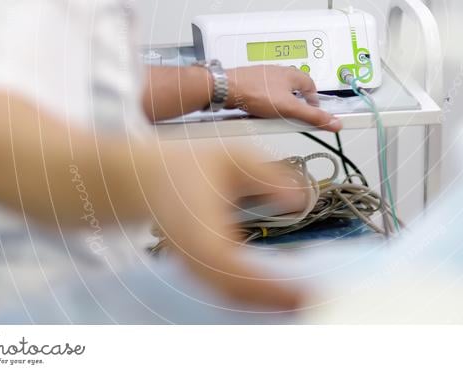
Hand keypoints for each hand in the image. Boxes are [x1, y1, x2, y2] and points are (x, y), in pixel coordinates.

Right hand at [150, 145, 306, 310]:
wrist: (148, 179)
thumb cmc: (187, 166)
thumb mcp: (231, 158)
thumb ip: (266, 175)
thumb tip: (299, 196)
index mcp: (199, 234)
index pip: (234, 271)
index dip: (268, 287)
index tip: (301, 292)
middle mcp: (194, 260)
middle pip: (236, 294)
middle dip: (275, 303)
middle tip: (314, 302)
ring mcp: (196, 269)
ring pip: (233, 297)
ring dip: (268, 304)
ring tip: (306, 302)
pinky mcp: (202, 271)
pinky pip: (229, 291)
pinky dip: (257, 296)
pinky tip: (284, 295)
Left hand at [225, 66, 341, 131]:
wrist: (226, 88)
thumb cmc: (255, 92)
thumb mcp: (289, 109)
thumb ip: (312, 116)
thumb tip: (334, 122)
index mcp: (292, 74)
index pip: (311, 86)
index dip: (314, 100)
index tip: (313, 111)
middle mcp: (278, 72)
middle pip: (294, 88)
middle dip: (295, 102)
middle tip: (295, 115)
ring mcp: (263, 77)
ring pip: (278, 91)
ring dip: (279, 103)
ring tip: (275, 116)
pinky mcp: (250, 83)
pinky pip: (263, 94)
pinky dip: (264, 104)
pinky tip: (259, 113)